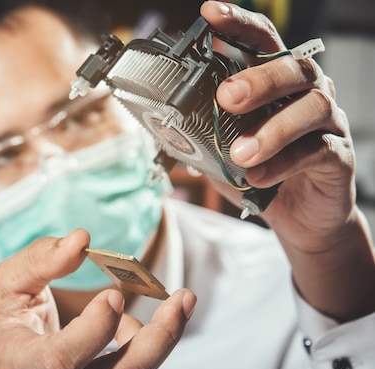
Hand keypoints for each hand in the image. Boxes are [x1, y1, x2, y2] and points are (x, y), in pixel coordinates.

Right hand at [0, 229, 195, 368]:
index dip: (96, 328)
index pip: (61, 359)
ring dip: (147, 345)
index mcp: (17, 365)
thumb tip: (81, 239)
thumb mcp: (7, 286)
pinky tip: (125, 347)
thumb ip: (39, 259)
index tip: (115, 293)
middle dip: (160, 338)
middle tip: (183, 298)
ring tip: (124, 322)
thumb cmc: (4, 327)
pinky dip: (147, 368)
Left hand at [202, 1, 352, 247]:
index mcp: (275, 84)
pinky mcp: (337, 155)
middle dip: (259, 79)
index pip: (261, 42)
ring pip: (310, 107)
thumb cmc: (263, 174)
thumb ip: (203, 135)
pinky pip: (315, 150)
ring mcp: (326, 122)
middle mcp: (305, 94)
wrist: (300, 216)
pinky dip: (283, 163)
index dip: (238, 25)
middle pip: (293, 68)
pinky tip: (257, 176)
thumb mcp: (224, 152)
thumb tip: (162, 127)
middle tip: (227, 98)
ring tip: (240, 153)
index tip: (210, 15)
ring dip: (272, 129)